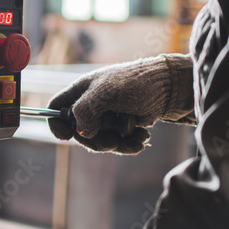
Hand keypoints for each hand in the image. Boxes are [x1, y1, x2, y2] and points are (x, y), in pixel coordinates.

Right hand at [47, 54, 194, 153]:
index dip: (56, 123)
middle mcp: (91, 104)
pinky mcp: (121, 127)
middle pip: (79, 132)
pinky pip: (117, 144)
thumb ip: (86, 109)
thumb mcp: (108, 92)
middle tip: (113, 141)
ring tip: (139, 138)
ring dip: (118, 145)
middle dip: (96, 141)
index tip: (68, 136)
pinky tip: (143, 137)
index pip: (56, 108)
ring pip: (99, 141)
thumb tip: (81, 132)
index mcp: (82, 91)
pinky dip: (129, 145)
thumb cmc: (138, 83)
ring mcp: (106, 117)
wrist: (171, 89)